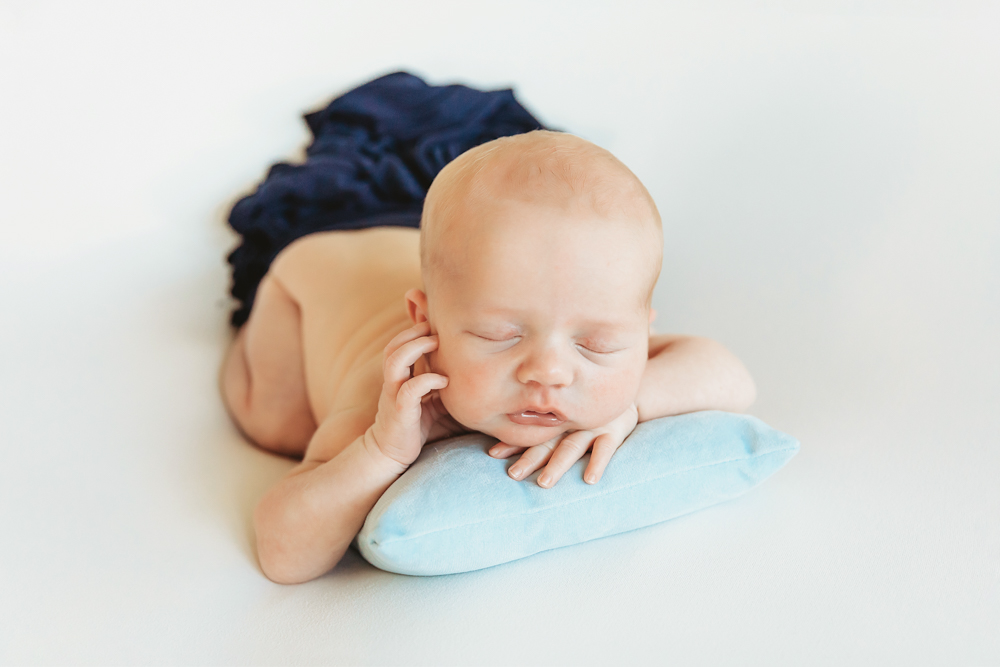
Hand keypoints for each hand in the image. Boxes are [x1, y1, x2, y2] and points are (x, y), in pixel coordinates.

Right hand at [366, 321, 450, 467]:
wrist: (390, 455)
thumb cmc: (414, 428)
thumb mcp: (431, 402)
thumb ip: (441, 385)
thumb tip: (471, 373)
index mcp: (399, 378)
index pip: (400, 345)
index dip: (414, 330)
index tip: (436, 323)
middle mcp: (393, 382)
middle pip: (393, 346)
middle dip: (413, 331)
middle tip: (435, 327)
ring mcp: (394, 395)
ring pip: (394, 360)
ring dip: (416, 347)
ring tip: (436, 343)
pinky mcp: (400, 411)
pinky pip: (409, 389)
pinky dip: (427, 380)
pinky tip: (443, 381)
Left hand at [488, 403, 638, 487]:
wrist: (627, 390)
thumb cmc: (591, 406)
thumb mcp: (569, 411)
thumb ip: (546, 422)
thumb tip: (507, 434)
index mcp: (557, 420)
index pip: (532, 434)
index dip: (513, 443)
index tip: (492, 454)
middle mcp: (571, 423)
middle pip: (546, 443)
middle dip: (529, 459)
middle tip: (513, 475)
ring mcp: (592, 426)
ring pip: (571, 447)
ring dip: (557, 465)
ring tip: (544, 483)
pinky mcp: (614, 431)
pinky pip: (605, 449)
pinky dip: (597, 463)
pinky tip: (589, 480)